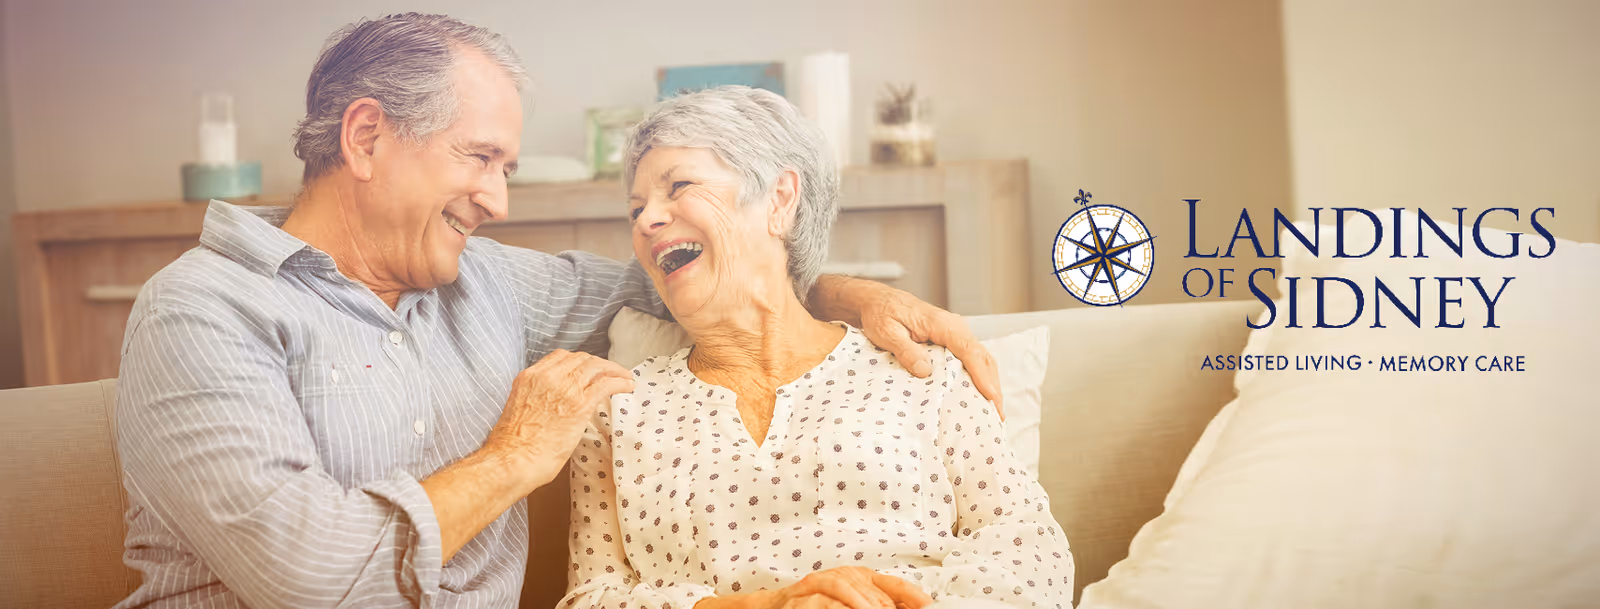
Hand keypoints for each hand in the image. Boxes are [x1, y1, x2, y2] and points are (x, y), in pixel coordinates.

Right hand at [483, 349, 634, 485]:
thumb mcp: (521, 410)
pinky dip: (620, 381)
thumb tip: (556, 406)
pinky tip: (628, 386)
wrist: (512, 460)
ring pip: (596, 367)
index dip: (579, 361)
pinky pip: (606, 383)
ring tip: (625, 377)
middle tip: (611, 373)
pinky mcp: (580, 403)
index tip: (589, 369)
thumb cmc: (513, 447)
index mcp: (529, 377)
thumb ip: (538, 399)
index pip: (560, 357)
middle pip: (581, 358)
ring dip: (614, 370)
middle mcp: (547, 376)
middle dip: (598, 364)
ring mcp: (564, 388)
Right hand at [774, 567, 931, 608]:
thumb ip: (876, 603)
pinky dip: (844, 606)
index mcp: (863, 578)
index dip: (914, 597)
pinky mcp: (807, 589)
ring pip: (854, 593)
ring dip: (866, 607)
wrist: (776, 606)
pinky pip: (829, 597)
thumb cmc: (816, 605)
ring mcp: (826, 580)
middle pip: (877, 595)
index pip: (896, 586)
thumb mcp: (851, 603)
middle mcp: (847, 575)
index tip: (929, 607)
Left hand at [854, 283, 1003, 417]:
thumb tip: (926, 371)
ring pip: (981, 359)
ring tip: (993, 410)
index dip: (982, 375)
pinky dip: (979, 377)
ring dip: (989, 383)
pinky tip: (979, 395)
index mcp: (941, 324)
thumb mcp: (887, 332)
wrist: (878, 302)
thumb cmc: (881, 314)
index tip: (990, 396)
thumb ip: (907, 351)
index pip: (969, 350)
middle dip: (993, 386)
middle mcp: (954, 327)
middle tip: (997, 414)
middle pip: (983, 357)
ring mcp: (956, 333)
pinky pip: (971, 359)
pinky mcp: (952, 340)